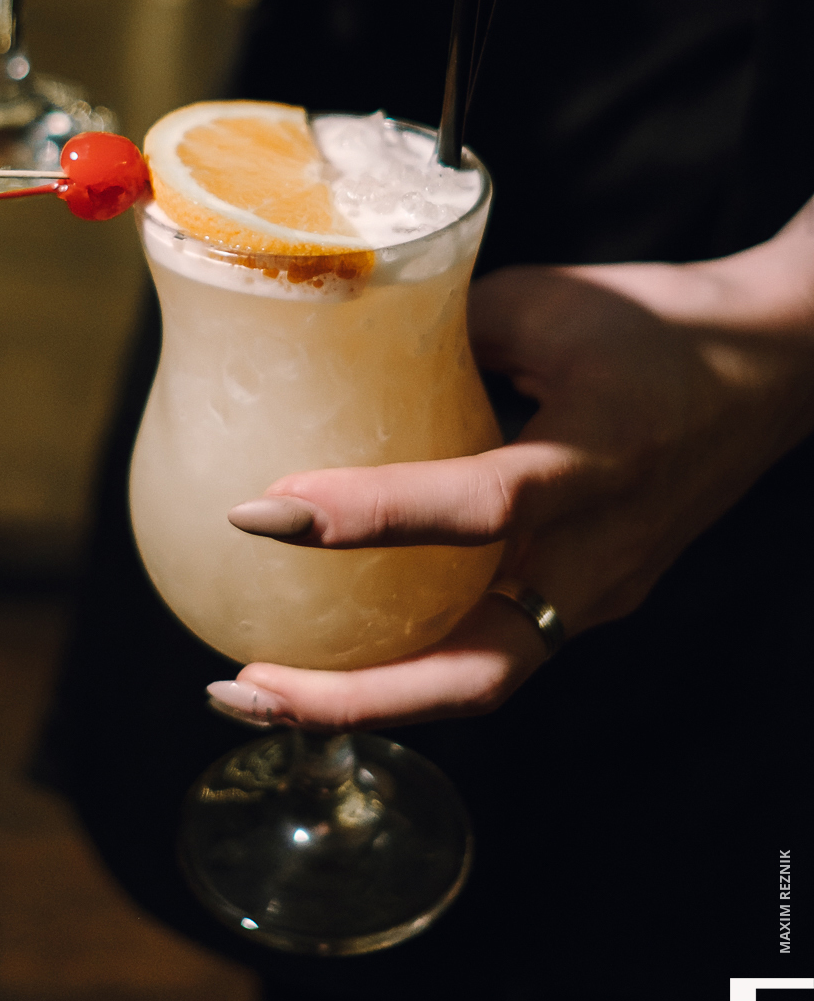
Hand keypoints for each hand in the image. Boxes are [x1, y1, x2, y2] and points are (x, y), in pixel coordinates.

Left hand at [209, 213, 813, 731]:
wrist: (770, 372)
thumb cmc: (656, 324)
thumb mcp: (547, 300)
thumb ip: (442, 331)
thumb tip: (332, 354)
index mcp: (597, 463)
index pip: (478, 507)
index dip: (367, 514)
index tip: (260, 509)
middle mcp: (597, 555)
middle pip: (474, 672)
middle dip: (351, 700)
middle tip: (240, 689)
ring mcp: (596, 594)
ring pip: (476, 681)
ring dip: (366, 701)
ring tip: (256, 689)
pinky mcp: (585, 602)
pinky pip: (489, 651)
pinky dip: (405, 667)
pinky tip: (331, 650)